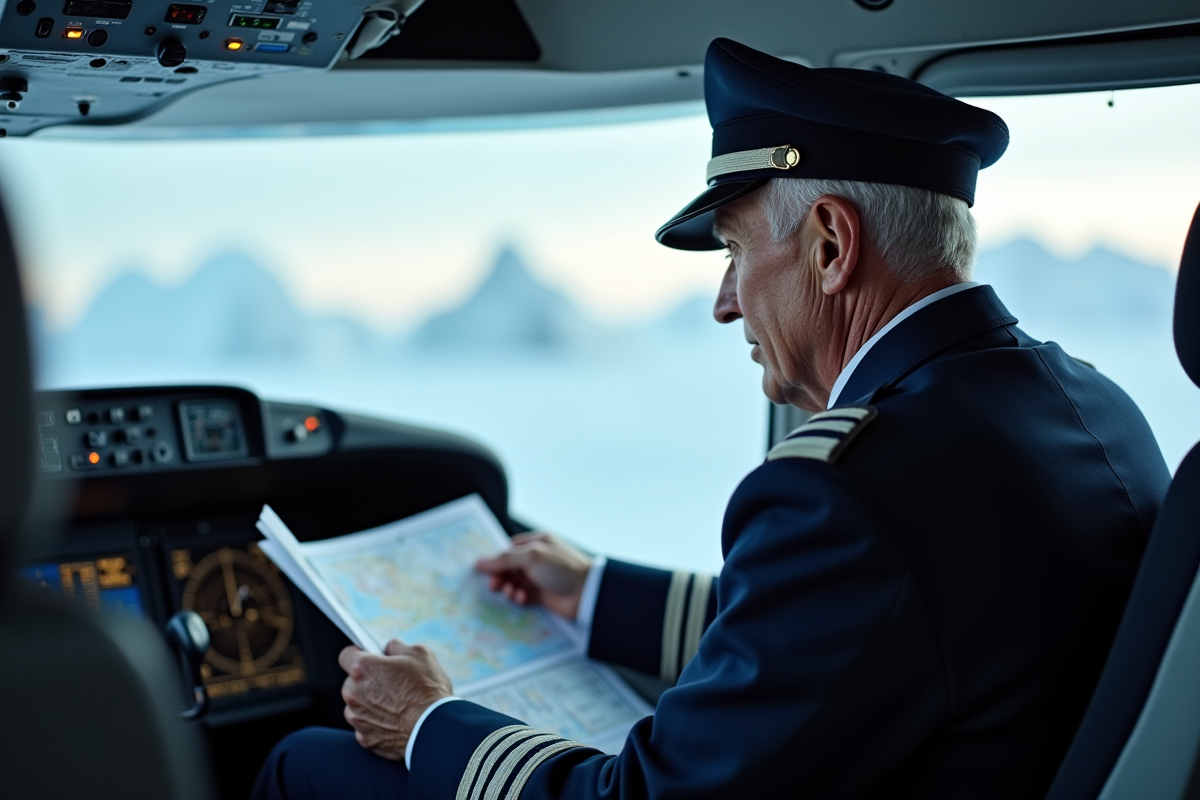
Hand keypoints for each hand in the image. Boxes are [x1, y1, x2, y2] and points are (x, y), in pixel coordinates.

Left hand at [339, 639, 452, 760]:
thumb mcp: (419, 654)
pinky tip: (396, 721)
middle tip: (391, 683)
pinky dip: (377, 724)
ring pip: (357, 706)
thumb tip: (390, 648)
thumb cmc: (428, 690)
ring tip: (396, 705)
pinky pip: (366, 726)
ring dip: (369, 704)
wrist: (435, 728)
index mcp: (363, 669)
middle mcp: (353, 694)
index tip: (369, 658)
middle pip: (351, 683)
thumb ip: (397, 647)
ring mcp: (357, 719)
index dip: (359, 655)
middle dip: (367, 681)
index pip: (346, 655)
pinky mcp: (365, 739)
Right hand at [475, 532, 592, 619]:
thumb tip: (479, 562)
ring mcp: (539, 577)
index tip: (484, 570)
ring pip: (514, 582)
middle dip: (500, 576)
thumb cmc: (561, 568)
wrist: (586, 593)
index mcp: (536, 542)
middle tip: (494, 585)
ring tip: (512, 592)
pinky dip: (519, 597)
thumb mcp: (531, 556)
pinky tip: (523, 598)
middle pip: (509, 567)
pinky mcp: (541, 594)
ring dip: (509, 588)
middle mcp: (537, 558)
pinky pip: (522, 595)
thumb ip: (505, 559)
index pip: (509, 549)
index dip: (496, 560)